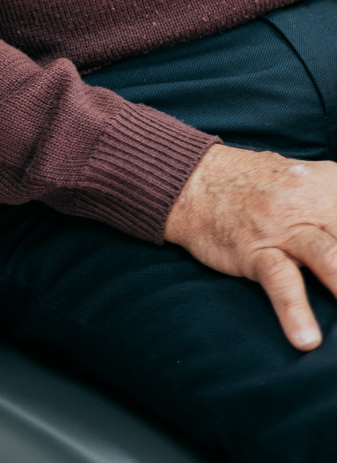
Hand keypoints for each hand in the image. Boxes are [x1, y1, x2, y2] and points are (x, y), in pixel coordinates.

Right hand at [165, 142, 336, 348]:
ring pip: (327, 255)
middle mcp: (311, 202)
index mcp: (331, 185)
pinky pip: (279, 281)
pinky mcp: (254, 249)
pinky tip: (306, 339)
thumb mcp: (311, 183)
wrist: (195, 179)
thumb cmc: (261, 188)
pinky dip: (294, 310)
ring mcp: (282, 226)